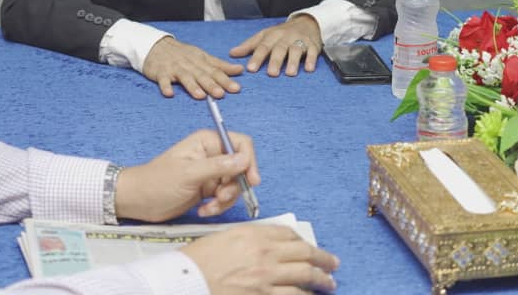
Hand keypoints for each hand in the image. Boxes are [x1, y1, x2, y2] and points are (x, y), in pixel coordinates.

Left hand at [115, 129, 259, 222]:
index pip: (240, 144)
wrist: (138, 201)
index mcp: (207, 141)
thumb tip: (245, 160)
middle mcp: (212, 155)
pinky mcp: (207, 189)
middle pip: (241, 168)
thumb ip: (218, 167)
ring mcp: (210, 173)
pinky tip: (203, 210)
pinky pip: (224, 197)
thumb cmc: (157, 182)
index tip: (251, 180)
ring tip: (208, 207)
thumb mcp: (189, 174)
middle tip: (221, 197)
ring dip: (225, 199)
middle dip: (235, 186)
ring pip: (234, 185)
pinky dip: (218, 206)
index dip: (249, 161)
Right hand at [144, 37, 243, 98]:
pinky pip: (163, 80)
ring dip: (192, 86)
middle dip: (211, 85)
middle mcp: (189, 64)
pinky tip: (169, 93)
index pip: (215, 71)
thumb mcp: (203, 57)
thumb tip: (239, 70)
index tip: (236, 88)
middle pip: (202, 75)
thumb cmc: (183, 54)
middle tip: (220, 94)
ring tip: (200, 96)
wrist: (157, 45)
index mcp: (200, 61)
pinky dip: (165, 86)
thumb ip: (220, 65)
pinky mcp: (161, 73)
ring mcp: (174, 68)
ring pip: (185, 77)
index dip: (225, 80)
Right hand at [182, 224, 338, 293]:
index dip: (303, 241)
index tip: (309, 246)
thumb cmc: (198, 260)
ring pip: (305, 276)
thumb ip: (249, 239)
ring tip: (329, 283)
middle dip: (323, 259)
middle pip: (304, 253)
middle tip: (332, 263)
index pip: (289, 234)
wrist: (184, 280)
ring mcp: (266, 276)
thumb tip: (269, 246)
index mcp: (254, 234)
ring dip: (322, 280)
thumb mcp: (225, 237)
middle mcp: (265, 253)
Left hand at [229, 14, 322, 76]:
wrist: (306, 22)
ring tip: (290, 73)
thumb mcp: (264, 36)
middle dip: (275, 61)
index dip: (256, 57)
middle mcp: (285, 37)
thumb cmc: (281, 33)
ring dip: (293, 61)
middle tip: (271, 73)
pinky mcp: (313, 44)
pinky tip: (309, 69)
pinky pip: (313, 52)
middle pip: (280, 49)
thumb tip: (232, 54)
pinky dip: (311, 60)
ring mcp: (300, 40)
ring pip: (296, 50)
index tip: (250, 69)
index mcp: (272, 35)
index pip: (263, 46)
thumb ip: (249, 46)